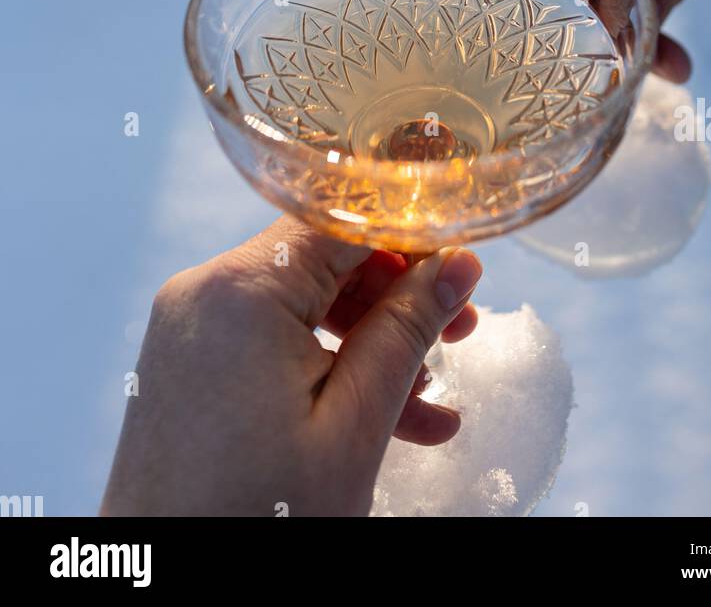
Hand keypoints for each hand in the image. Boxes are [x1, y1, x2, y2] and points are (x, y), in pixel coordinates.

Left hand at [101, 218, 481, 517]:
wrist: (166, 599)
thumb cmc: (255, 521)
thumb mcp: (353, 425)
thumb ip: (407, 332)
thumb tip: (459, 263)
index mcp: (241, 288)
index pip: (343, 220)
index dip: (412, 236)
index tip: (465, 268)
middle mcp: (206, 291)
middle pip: (324, 263)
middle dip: (398, 299)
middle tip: (462, 334)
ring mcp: (192, 329)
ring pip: (303, 307)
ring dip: (371, 343)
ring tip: (433, 397)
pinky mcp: (188, 365)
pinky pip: (271, 343)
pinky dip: (325, 369)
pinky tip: (387, 418)